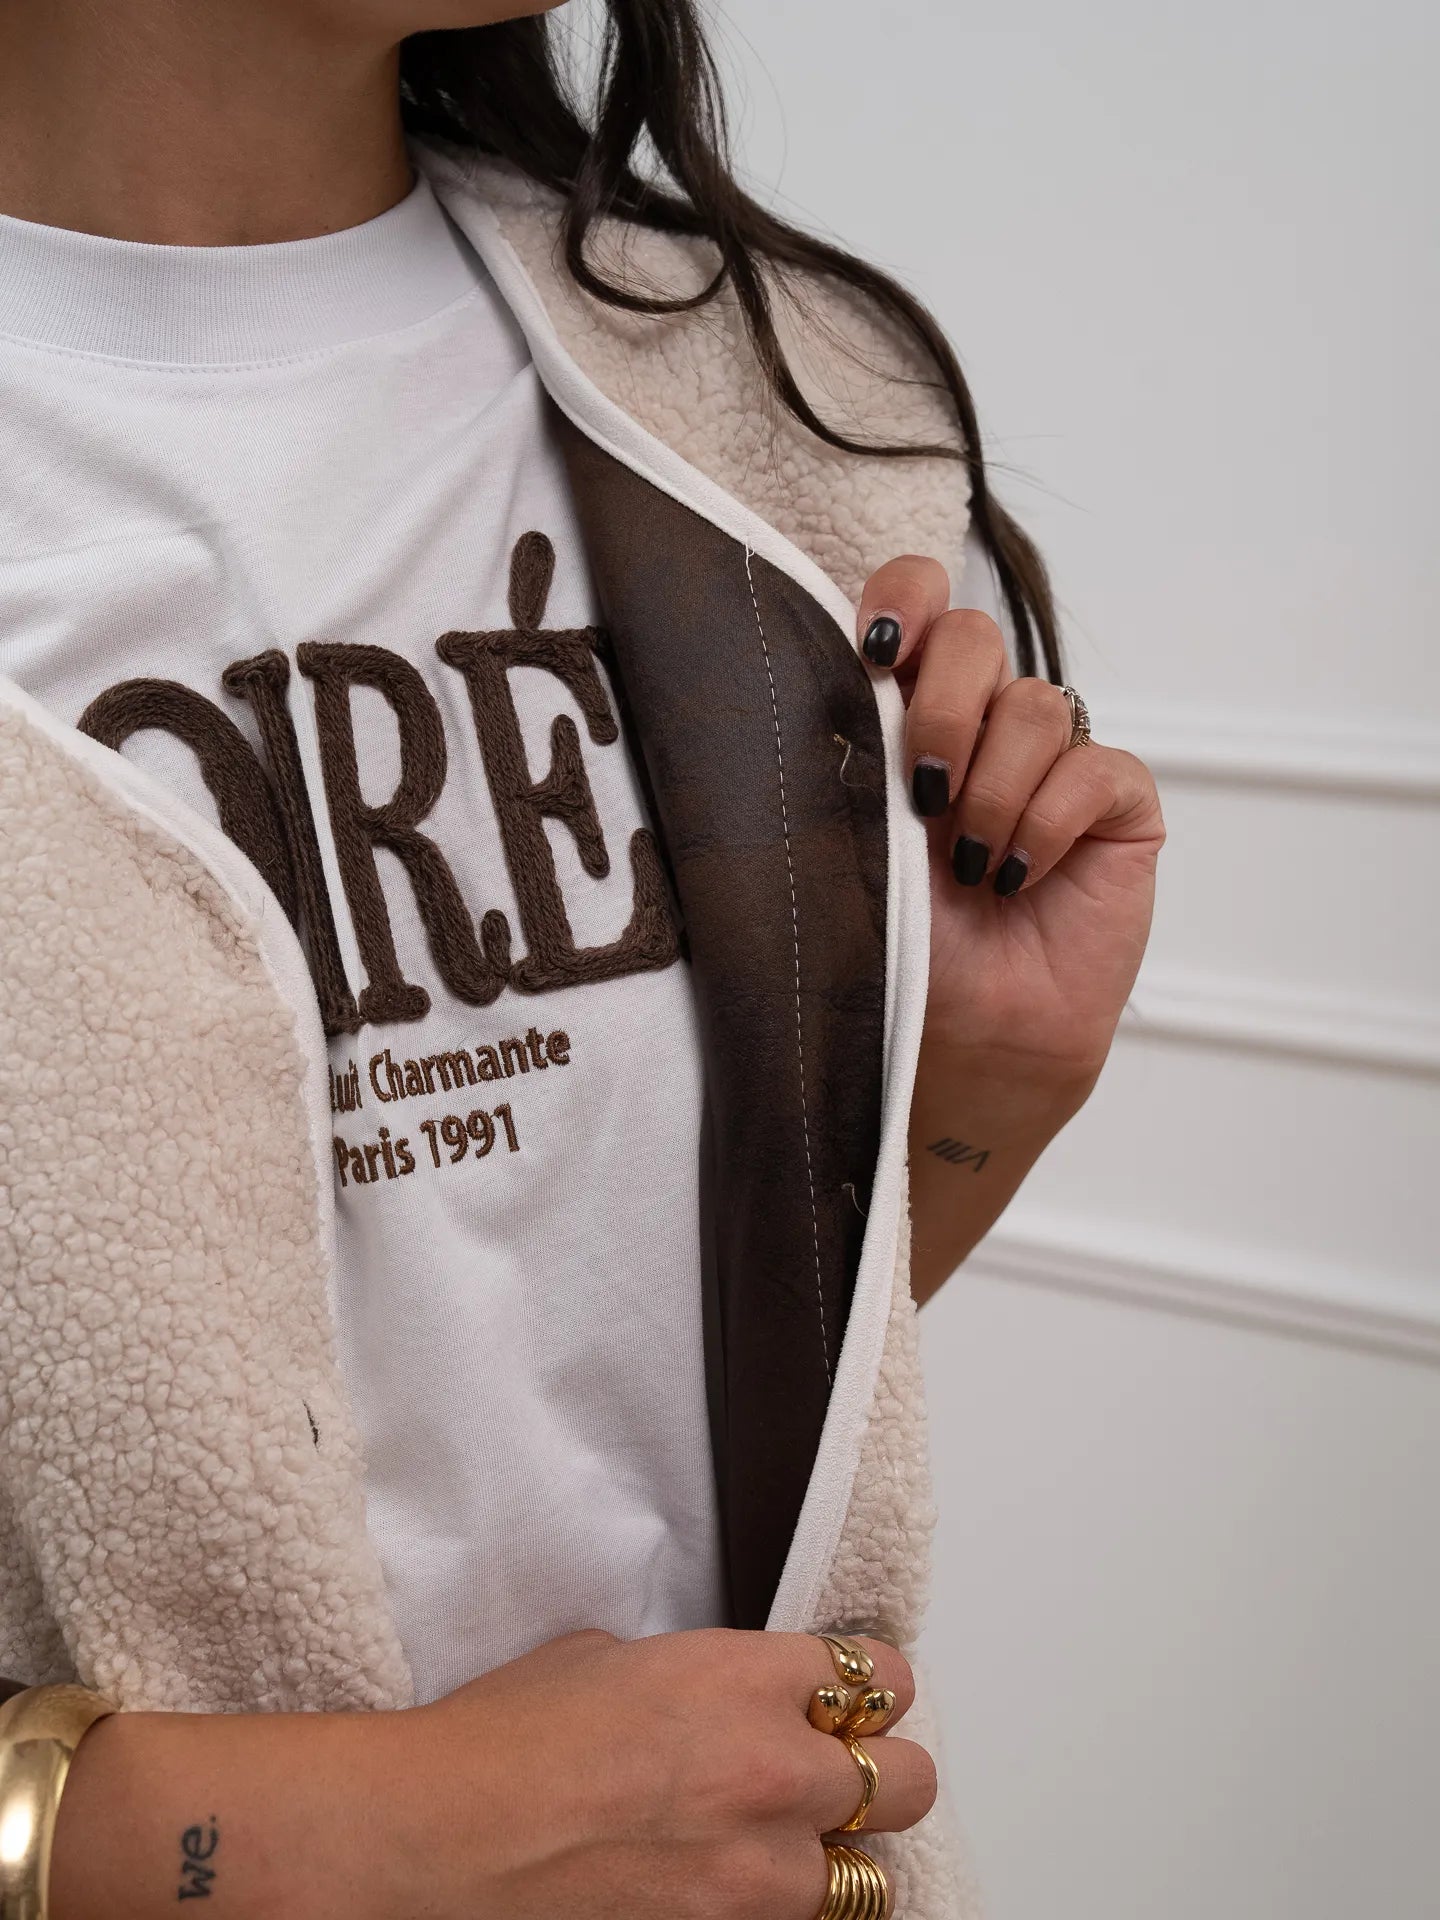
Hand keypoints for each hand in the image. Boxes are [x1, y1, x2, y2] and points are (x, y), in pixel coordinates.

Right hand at [50, 1629, 934, 1919]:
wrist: (445, 1836)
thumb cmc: (501, 1740)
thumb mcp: (607, 1659)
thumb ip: (694, 1678)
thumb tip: (716, 1697)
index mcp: (745, 1679)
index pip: (878, 1674)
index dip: (869, 1687)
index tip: (855, 1696)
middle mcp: (774, 1773)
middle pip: (909, 1778)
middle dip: (882, 1773)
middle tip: (842, 1773)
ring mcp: (759, 1875)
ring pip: (873, 1877)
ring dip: (837, 1859)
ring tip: (786, 1849)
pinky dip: (785, 1909)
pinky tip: (743, 1890)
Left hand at [860, 554, 1163, 1100]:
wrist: (961, 1038)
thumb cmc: (894, 945)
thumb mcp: (848, 836)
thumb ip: (849, 751)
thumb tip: (829, 674)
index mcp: (906, 711)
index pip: (917, 599)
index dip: (905, 598)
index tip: (876, 648)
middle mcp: (981, 723)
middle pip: (975, 637)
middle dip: (945, 705)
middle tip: (922, 793)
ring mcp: (1053, 762)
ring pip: (1035, 705)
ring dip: (993, 787)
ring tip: (967, 868)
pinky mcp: (1117, 807)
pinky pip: (1095, 768)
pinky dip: (1049, 820)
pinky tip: (1017, 876)